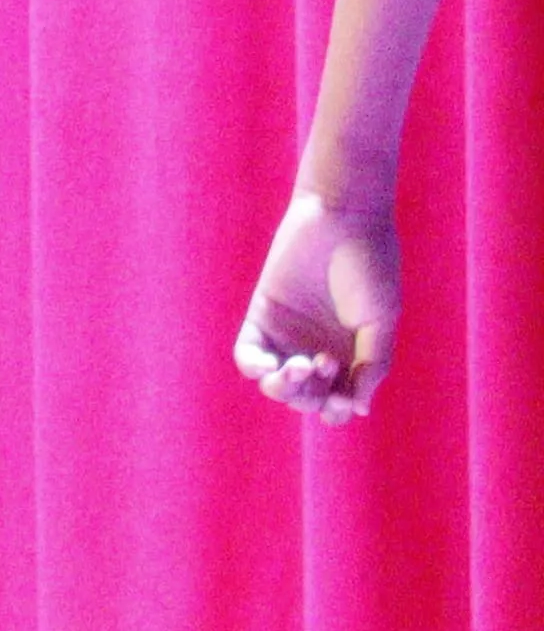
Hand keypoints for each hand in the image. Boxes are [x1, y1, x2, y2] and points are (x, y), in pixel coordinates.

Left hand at [237, 187, 400, 419]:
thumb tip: (358, 409)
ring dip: (286, 388)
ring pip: (277, 384)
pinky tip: (269, 366)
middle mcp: (319, 348)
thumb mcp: (380, 321)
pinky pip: (249, 357)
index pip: (338, 401)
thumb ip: (371, 364)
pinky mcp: (261, 317)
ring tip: (302, 366)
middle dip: (313, 397)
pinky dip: (255, 368)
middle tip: (325, 365)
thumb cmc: (371, 268)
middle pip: (306, 398)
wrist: (342, 221)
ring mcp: (289, 335)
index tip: (344, 397)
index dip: (337, 410)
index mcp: (352, 354)